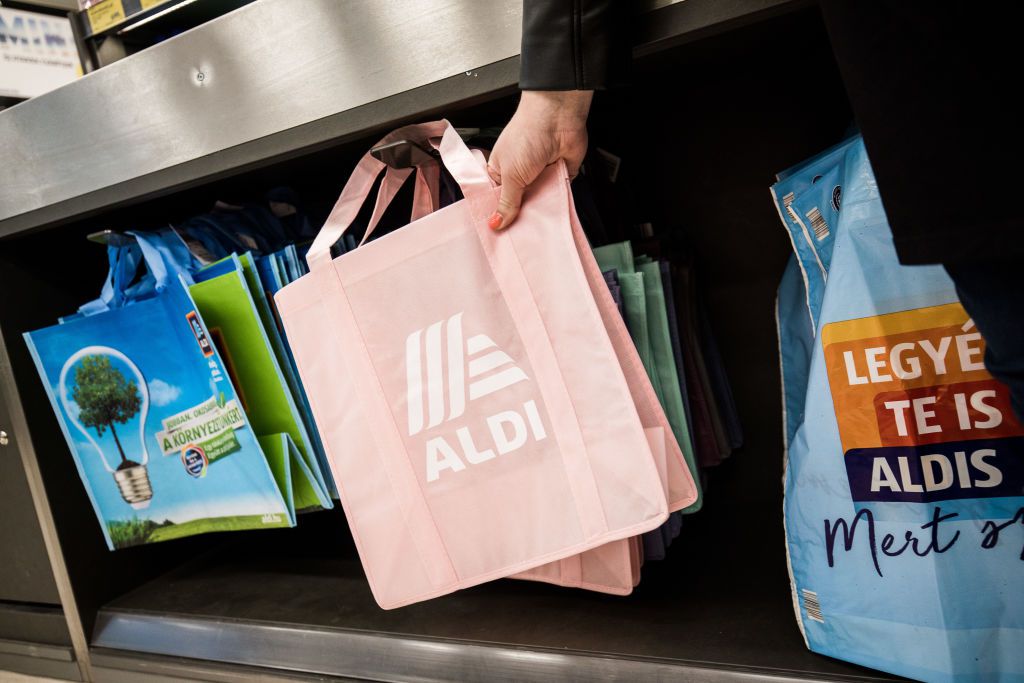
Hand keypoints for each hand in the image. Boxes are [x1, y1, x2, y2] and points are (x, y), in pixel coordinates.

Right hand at [486, 90, 592, 229]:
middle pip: (518, 206)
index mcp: (500, 172)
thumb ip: (506, 202)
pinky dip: (557, 204)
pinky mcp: (560, 177)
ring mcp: (540, 176)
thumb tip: (496, 223)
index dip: (497, 216)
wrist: (558, 117)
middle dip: (519, 218)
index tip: (498, 234)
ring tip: (535, 228)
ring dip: (539, 212)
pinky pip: (557, 198)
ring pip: (539, 204)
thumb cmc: (527, 134)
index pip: (496, 200)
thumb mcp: (511, 174)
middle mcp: (520, 175)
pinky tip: (553, 214)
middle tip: (518, 238)